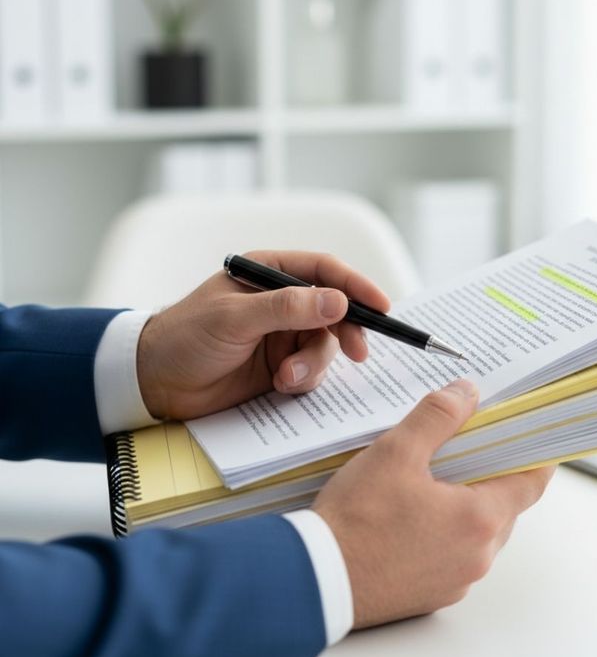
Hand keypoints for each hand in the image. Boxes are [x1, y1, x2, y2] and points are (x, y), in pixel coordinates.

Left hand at [136, 251, 390, 419]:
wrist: (156, 384)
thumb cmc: (186, 337)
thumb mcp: (235, 317)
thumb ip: (287, 308)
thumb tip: (337, 301)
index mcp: (269, 273)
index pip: (323, 271)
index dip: (355, 286)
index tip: (381, 306)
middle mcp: (281, 302)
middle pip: (334, 311)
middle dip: (347, 332)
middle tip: (359, 352)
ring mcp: (282, 335)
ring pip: (325, 346)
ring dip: (314, 363)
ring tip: (287, 378)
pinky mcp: (280, 366)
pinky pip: (311, 371)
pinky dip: (304, 380)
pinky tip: (282, 385)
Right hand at [313, 379, 555, 628]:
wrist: (315, 579)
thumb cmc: (356, 519)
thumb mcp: (397, 451)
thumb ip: (438, 416)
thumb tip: (467, 392)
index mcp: (480, 520)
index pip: (532, 483)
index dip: (534, 455)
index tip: (528, 435)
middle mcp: (477, 557)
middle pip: (504, 507)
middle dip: (490, 475)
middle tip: (465, 448)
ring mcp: (456, 581)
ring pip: (478, 533)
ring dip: (466, 505)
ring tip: (431, 480)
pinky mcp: (432, 595)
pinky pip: (454, 556)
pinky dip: (445, 533)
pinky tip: (412, 516)